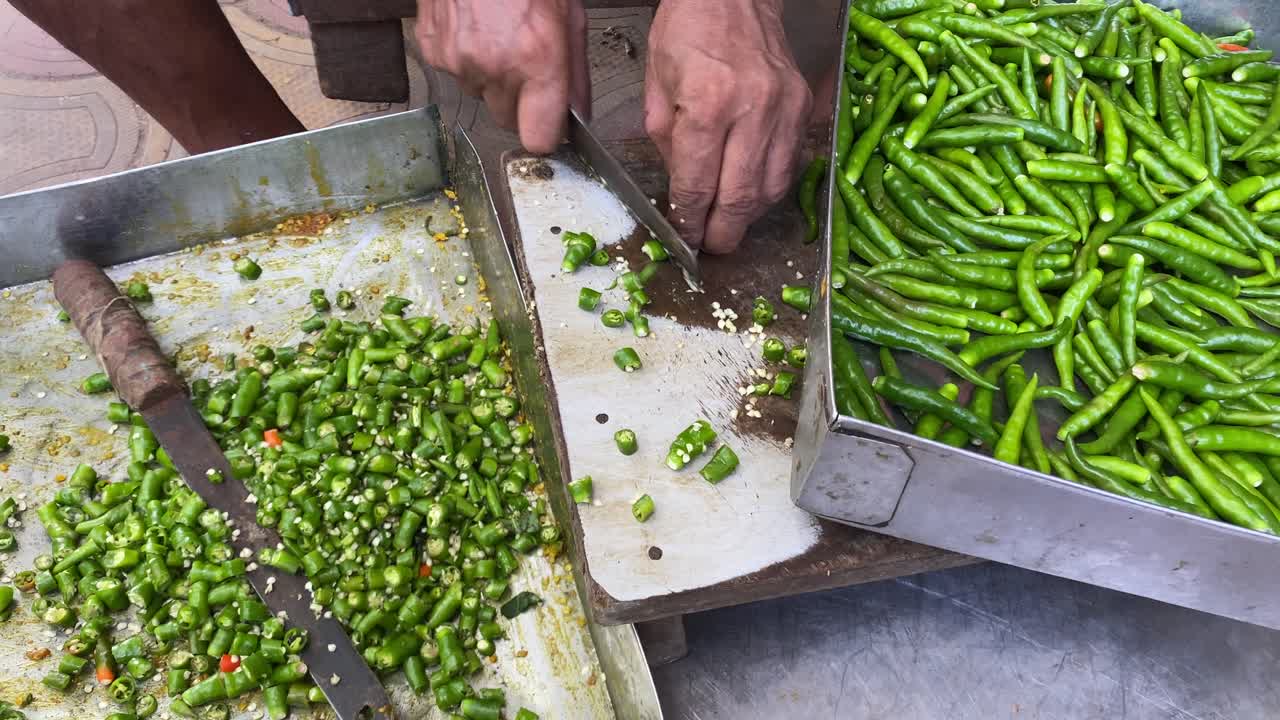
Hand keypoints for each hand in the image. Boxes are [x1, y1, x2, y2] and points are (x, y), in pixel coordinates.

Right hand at [416, 0, 589, 152]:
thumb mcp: (569, 18)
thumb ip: (575, 75)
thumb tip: (578, 116)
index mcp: (536, 59)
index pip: (538, 138)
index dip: (545, 134)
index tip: (549, 124)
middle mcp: (494, 66)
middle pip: (508, 121)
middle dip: (519, 103)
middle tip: (526, 65)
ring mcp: (458, 60)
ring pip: (480, 95)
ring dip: (492, 78)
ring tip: (499, 36)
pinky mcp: (432, 51)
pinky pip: (455, 74)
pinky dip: (466, 59)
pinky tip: (476, 28)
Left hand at [645, 0, 811, 253]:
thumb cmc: (687, 31)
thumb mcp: (656, 87)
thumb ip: (668, 145)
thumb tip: (682, 191)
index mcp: (708, 104)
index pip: (698, 184)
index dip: (690, 220)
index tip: (685, 236)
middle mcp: (753, 110)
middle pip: (741, 197)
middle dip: (723, 231)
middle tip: (711, 245)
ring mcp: (784, 110)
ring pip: (772, 188)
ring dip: (749, 216)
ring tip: (729, 223)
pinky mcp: (802, 107)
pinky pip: (790, 165)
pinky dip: (769, 188)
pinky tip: (751, 193)